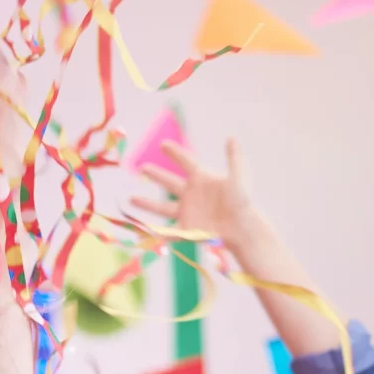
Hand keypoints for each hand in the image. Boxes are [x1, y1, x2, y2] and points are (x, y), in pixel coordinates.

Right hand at [128, 139, 263, 251]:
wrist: (242, 228)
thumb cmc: (242, 202)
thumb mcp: (238, 178)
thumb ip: (233, 159)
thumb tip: (231, 138)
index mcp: (201, 178)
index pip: (185, 162)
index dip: (174, 152)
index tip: (163, 144)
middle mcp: (191, 194)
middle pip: (169, 182)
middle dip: (155, 175)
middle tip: (142, 167)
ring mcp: (187, 212)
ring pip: (162, 208)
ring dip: (146, 204)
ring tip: (131, 199)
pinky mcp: (187, 229)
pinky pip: (169, 232)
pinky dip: (158, 234)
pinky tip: (144, 233)